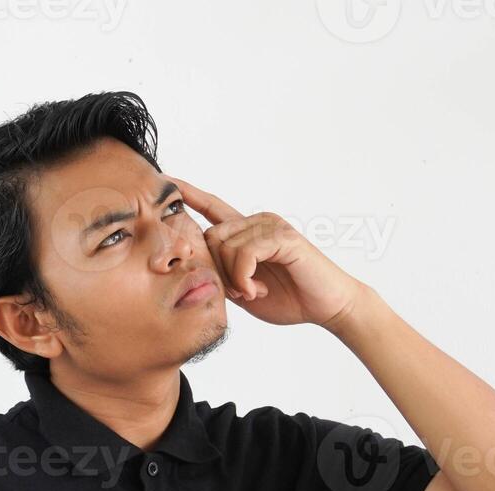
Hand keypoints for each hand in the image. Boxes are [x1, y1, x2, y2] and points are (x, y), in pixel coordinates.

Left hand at [173, 177, 367, 330]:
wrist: (327, 307)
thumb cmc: (289, 298)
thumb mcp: (244, 288)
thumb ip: (223, 275)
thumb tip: (196, 269)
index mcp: (248, 231)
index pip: (213, 207)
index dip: (190, 195)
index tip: (167, 180)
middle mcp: (258, 222)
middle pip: (211, 237)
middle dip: (218, 270)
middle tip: (240, 290)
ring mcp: (271, 226)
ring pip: (225, 246)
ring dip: (234, 278)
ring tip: (253, 290)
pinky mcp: (283, 236)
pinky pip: (244, 253)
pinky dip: (244, 276)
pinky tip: (255, 289)